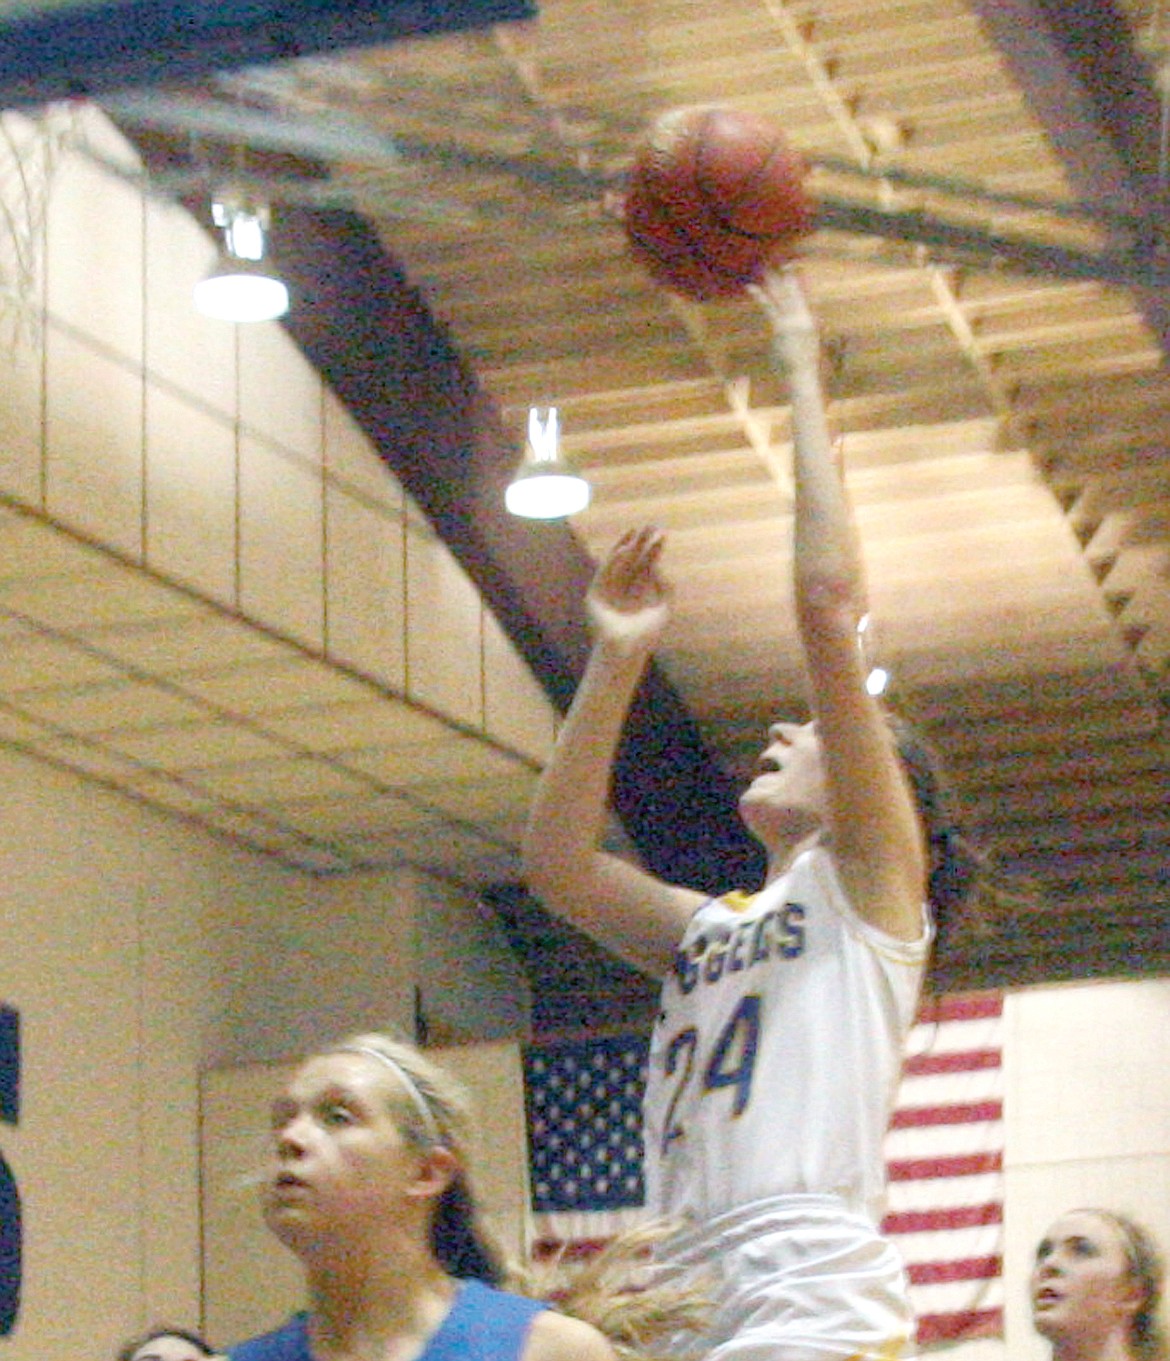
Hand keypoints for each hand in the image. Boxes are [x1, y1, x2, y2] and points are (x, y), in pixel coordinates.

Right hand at [587, 525, 670, 656]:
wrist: (626, 650)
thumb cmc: (647, 635)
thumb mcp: (663, 609)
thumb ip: (664, 588)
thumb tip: (657, 568)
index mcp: (641, 590)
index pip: (647, 564)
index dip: (653, 549)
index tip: (661, 535)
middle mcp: (625, 586)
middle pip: (633, 559)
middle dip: (640, 543)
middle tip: (649, 526)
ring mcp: (609, 589)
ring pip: (618, 563)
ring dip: (626, 547)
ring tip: (636, 533)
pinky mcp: (595, 594)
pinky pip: (604, 572)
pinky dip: (613, 560)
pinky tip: (624, 549)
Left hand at [749, 265, 818, 374]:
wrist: (802, 375)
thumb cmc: (803, 365)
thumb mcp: (805, 345)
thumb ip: (799, 332)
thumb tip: (795, 326)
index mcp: (808, 321)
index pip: (802, 297)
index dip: (796, 282)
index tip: (792, 267)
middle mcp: (801, 318)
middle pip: (793, 292)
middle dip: (786, 276)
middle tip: (780, 260)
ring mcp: (791, 322)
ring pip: (780, 296)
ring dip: (772, 281)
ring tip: (764, 267)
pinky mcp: (780, 328)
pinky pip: (768, 307)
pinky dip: (760, 296)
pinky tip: (752, 287)